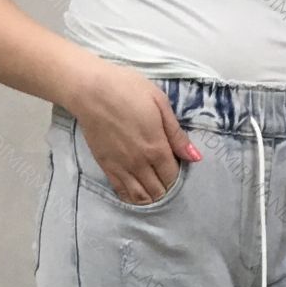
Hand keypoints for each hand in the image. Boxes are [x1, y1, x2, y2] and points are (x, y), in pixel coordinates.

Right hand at [65, 57, 202, 204]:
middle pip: (158, 190)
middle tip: (164, 176)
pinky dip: (132, 197)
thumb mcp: (160, 103)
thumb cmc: (127, 90)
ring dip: (151, 196)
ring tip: (153, 186)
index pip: (172, 176)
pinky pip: (121, 192)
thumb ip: (176, 134)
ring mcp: (122, 168)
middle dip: (165, 187)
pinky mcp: (107, 167)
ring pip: (141, 197)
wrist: (90, 90)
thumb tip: (195, 157)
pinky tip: (137, 192)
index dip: (177, 175)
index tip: (175, 165)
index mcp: (157, 148)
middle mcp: (140, 163)